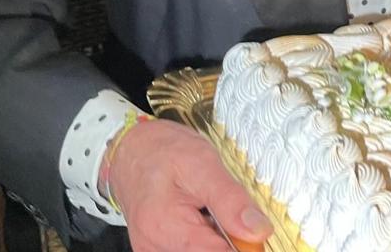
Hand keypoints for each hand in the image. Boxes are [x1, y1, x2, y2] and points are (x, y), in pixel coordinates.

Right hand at [106, 118, 271, 251]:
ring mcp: (153, 251)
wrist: (131, 149)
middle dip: (226, 238)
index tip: (250, 226)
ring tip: (205, 208)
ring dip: (214, 237)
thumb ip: (231, 200)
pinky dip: (203, 237)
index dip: (243, 243)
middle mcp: (153, 247)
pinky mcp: (156, 250)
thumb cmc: (162, 151)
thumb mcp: (203, 164)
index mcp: (165, 227)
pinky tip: (199, 217)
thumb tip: (258, 230)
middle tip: (219, 207)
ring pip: (201, 251)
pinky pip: (190, 249)